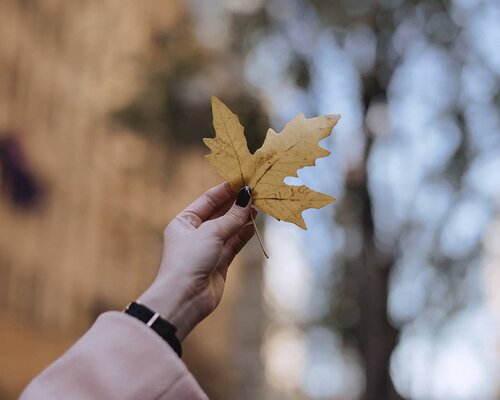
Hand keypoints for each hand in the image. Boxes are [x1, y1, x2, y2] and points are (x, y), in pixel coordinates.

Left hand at [138, 182, 254, 340]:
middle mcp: (195, 234)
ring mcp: (207, 249)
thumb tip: (246, 199)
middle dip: (236, 204)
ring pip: (228, 229)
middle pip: (219, 214)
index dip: (225, 190)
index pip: (207, 200)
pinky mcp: (218, 263)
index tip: (243, 180)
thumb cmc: (190, 260)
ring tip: (257, 207)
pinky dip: (243, 235)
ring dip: (241, 219)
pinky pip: (233, 244)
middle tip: (255, 193)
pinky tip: (252, 226)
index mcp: (184, 222)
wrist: (185, 298)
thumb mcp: (211, 233)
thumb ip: (231, 217)